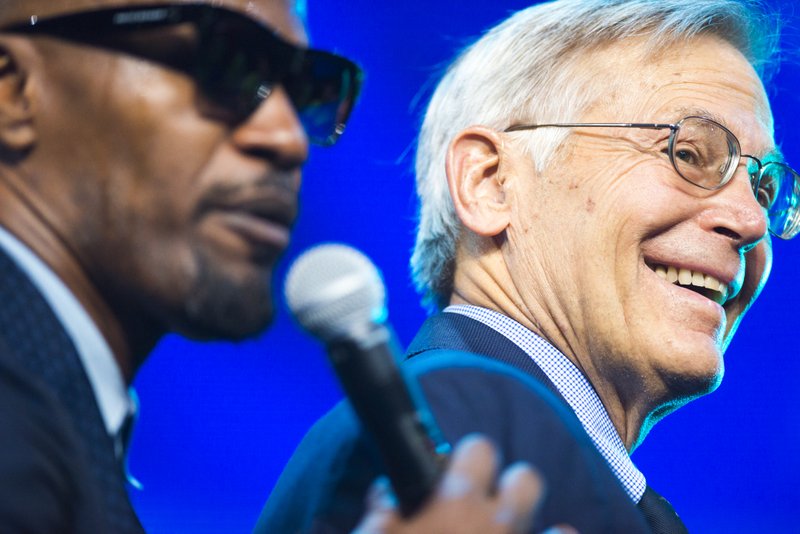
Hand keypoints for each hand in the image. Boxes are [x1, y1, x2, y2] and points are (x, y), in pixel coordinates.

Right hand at [353, 434, 575, 532]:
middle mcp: (497, 523)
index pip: (478, 450)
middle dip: (511, 490)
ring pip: (558, 527)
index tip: (456, 477)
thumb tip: (388, 497)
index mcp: (454, 503)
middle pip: (527, 479)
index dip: (467, 460)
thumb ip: (383, 516)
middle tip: (488, 513)